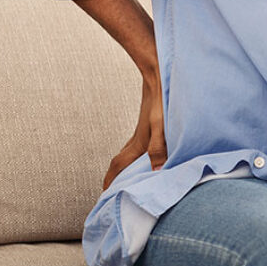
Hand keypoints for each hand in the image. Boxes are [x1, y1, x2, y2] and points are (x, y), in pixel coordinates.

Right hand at [103, 75, 166, 189]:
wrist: (157, 70)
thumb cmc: (161, 97)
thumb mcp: (162, 124)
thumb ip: (159, 148)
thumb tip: (156, 171)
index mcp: (139, 142)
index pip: (119, 166)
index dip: (111, 181)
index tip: (104, 194)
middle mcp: (137, 138)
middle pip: (121, 161)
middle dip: (116, 177)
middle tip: (114, 189)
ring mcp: (142, 129)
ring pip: (129, 151)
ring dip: (127, 165)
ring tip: (130, 177)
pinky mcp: (149, 121)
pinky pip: (138, 143)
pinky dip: (138, 153)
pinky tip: (148, 152)